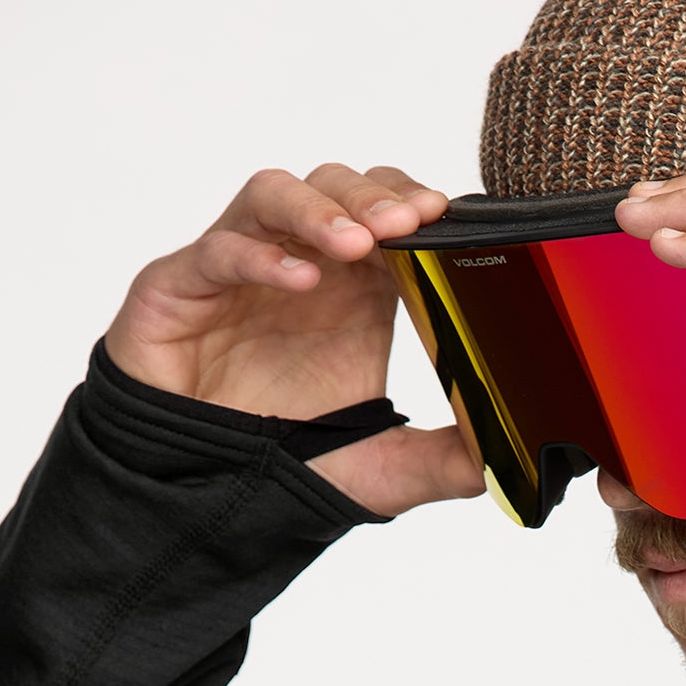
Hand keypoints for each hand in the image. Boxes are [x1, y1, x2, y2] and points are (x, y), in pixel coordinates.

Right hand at [104, 164, 483, 517]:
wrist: (205, 497)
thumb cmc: (286, 462)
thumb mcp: (386, 468)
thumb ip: (446, 461)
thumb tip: (508, 463)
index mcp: (353, 291)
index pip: (386, 212)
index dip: (412, 203)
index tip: (443, 216)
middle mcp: (297, 266)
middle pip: (334, 188)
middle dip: (373, 195)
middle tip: (407, 221)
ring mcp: (236, 270)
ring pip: (271, 195)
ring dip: (318, 208)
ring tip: (356, 241)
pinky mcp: (176, 287)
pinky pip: (214, 251)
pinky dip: (257, 256)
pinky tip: (300, 281)